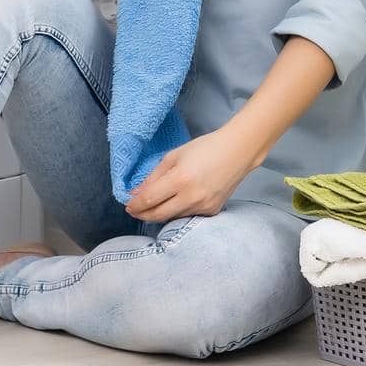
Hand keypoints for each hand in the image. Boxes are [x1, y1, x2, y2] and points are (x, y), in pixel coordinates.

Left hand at [124, 124, 262, 221]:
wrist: (238, 152)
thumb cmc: (204, 148)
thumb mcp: (174, 156)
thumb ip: (153, 177)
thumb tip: (136, 193)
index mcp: (180, 180)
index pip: (149, 200)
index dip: (135, 205)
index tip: (128, 206)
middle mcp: (192, 197)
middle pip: (159, 215)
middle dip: (143, 215)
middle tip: (134, 211)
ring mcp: (204, 207)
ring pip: (173, 217)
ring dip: (160, 213)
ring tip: (153, 205)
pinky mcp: (213, 211)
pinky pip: (188, 215)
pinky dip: (177, 211)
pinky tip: (175, 202)